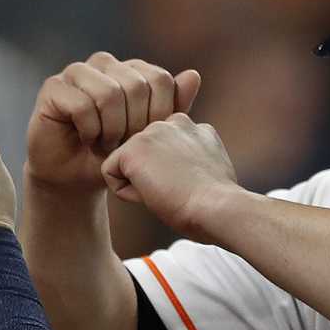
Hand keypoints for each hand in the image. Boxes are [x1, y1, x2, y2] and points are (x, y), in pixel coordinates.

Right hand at [26, 52, 202, 192]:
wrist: (75, 177)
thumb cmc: (113, 155)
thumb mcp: (150, 136)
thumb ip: (172, 107)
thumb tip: (194, 74)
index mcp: (130, 69)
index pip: (159, 79)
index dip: (159, 115)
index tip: (147, 140)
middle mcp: (104, 64)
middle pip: (136, 86)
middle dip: (134, 126)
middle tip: (124, 145)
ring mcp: (77, 72)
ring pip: (109, 94)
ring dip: (111, 130)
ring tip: (107, 144)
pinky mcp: (53, 87)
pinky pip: (82, 106)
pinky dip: (90, 131)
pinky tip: (88, 140)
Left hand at [101, 114, 240, 238]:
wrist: (218, 208)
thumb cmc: (218, 204)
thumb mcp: (209, 172)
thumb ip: (192, 159)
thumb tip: (182, 172)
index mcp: (193, 127)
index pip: (162, 151)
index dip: (170, 176)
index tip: (192, 188)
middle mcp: (172, 121)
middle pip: (143, 157)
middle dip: (153, 178)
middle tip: (180, 192)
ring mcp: (152, 132)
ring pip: (128, 165)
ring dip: (142, 185)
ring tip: (169, 192)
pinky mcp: (134, 148)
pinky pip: (110, 173)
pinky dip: (127, 193)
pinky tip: (153, 195)